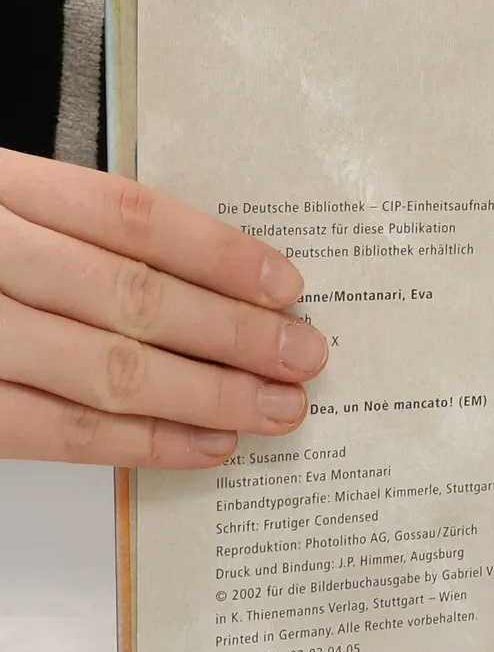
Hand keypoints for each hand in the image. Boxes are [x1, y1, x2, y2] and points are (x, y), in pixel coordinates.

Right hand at [0, 149, 323, 468]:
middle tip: (305, 357)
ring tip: (274, 409)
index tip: (287, 286)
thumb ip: (85, 231)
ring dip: (202, 396)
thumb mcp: (7, 205)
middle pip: (127, 297)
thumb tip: (220, 277)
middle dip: (230, 334)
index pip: (126, 217)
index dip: (215, 252)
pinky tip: (204, 446)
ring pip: (99, 370)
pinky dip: (138, 442)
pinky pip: (49, 431)